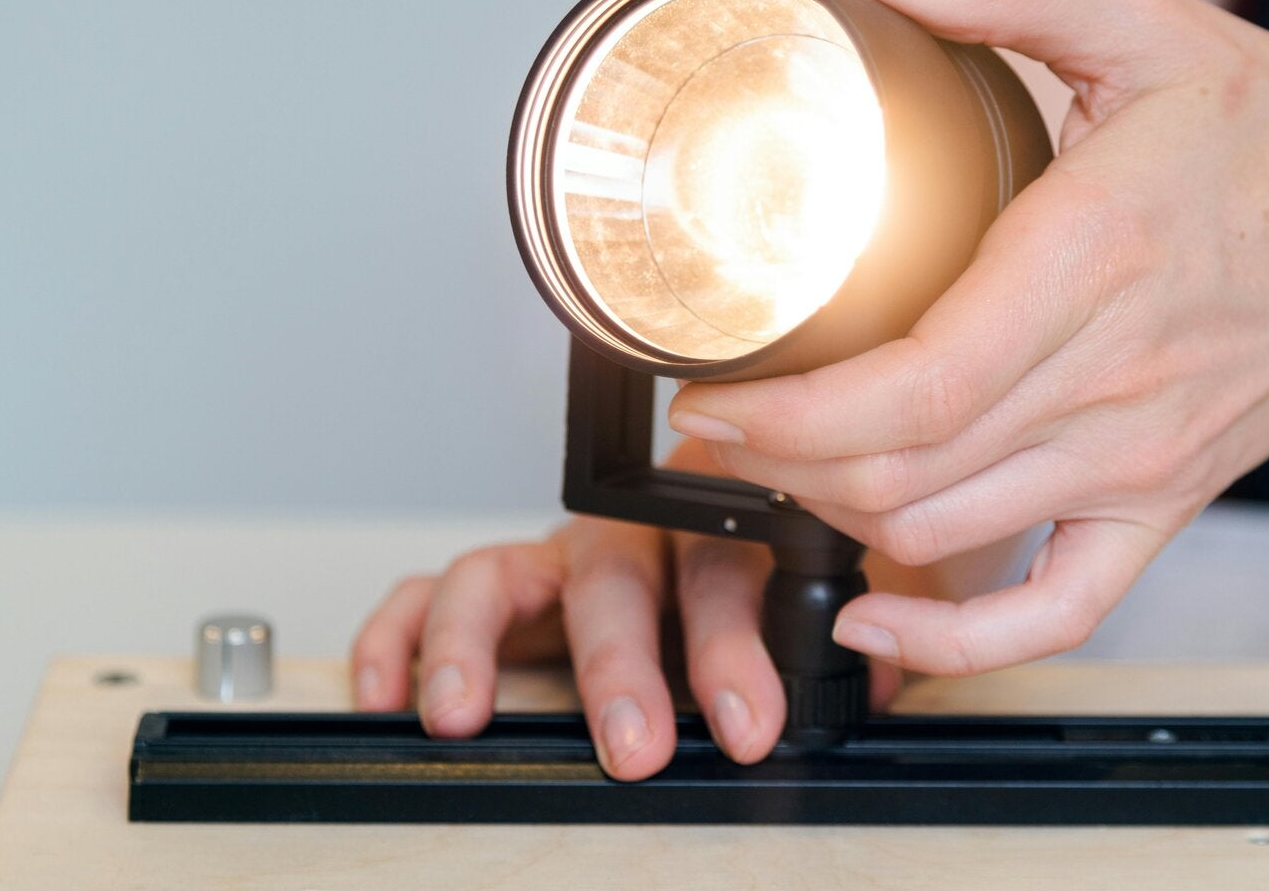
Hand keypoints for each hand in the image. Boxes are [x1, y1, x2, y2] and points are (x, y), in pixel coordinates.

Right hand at [349, 441, 904, 780]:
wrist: (742, 526)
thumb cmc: (778, 573)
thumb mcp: (833, 594)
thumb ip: (855, 633)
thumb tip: (879, 674)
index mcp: (718, 524)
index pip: (723, 570)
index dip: (733, 648)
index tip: (751, 723)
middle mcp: (632, 533)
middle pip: (612, 576)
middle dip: (619, 667)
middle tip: (631, 744)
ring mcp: (559, 557)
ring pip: (498, 573)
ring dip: (476, 645)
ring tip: (461, 712)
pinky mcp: (503, 589)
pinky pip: (430, 592)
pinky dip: (400, 634)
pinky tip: (390, 691)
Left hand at [668, 0, 1268, 675]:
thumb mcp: (1150, 24)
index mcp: (1091, 258)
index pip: (917, 382)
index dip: (790, 410)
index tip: (710, 388)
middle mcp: (1107, 382)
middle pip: (902, 468)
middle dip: (774, 459)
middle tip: (702, 418)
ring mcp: (1133, 463)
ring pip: (943, 534)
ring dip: (829, 516)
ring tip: (761, 466)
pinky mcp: (1155, 510)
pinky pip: (1052, 612)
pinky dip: (953, 643)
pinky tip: (875, 622)